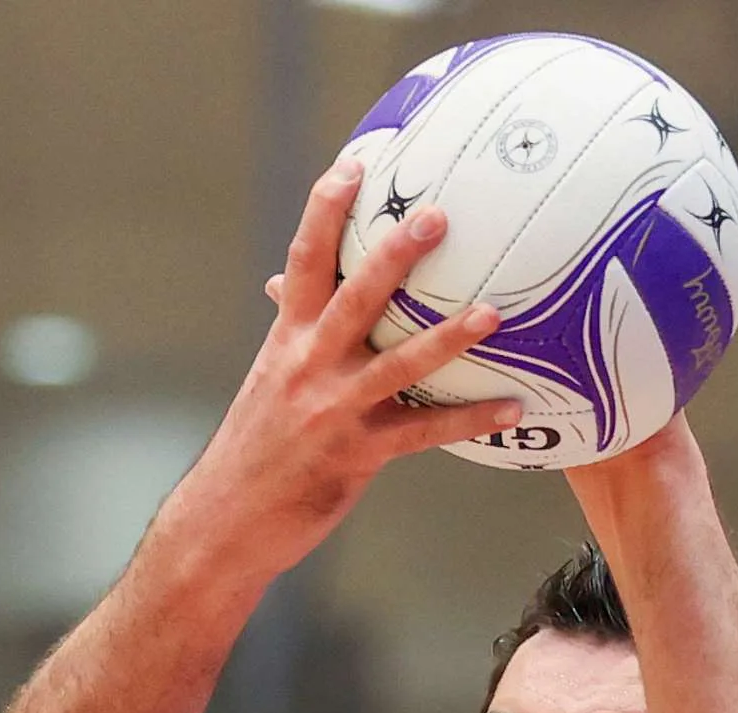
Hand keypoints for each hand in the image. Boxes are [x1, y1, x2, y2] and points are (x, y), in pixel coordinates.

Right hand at [191, 157, 521, 578]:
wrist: (226, 521)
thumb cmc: (255, 451)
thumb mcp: (267, 383)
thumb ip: (290, 335)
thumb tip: (280, 287)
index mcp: (285, 340)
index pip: (304, 262)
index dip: (325, 211)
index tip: (353, 166)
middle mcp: (307, 366)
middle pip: (354, 298)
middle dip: (394, 255)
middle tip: (437, 216)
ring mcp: (333, 411)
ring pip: (397, 366)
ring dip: (448, 337)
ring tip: (492, 313)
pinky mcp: (356, 456)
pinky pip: (422, 433)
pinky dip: (468, 420)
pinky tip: (510, 408)